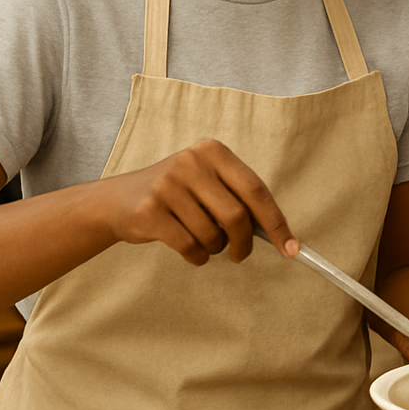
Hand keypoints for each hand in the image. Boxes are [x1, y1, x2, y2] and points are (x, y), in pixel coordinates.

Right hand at [98, 138, 293, 264]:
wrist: (116, 200)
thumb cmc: (176, 195)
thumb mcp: (206, 183)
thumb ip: (238, 199)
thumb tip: (280, 234)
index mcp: (213, 152)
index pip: (256, 190)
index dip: (277, 223)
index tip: (291, 248)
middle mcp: (191, 162)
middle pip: (237, 216)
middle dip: (244, 243)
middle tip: (239, 254)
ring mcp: (168, 184)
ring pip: (212, 235)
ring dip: (214, 249)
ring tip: (204, 243)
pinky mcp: (150, 210)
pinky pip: (189, 246)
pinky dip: (197, 257)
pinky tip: (191, 252)